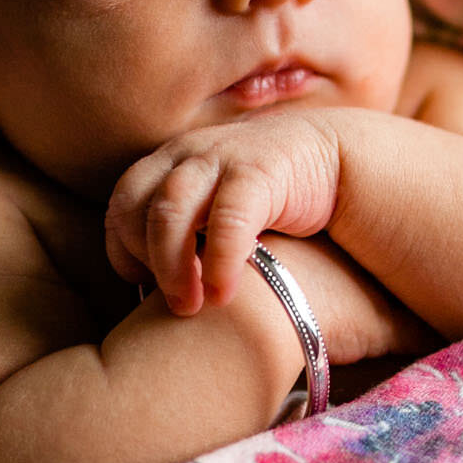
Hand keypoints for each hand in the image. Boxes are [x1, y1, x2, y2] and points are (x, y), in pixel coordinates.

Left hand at [105, 111, 343, 315]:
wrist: (342, 162)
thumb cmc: (273, 203)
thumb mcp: (217, 212)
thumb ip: (187, 234)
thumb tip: (153, 289)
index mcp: (170, 164)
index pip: (120, 206)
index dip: (124, 250)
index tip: (143, 287)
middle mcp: (187, 155)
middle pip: (132, 203)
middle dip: (142, 257)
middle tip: (169, 302)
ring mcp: (221, 158)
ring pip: (169, 209)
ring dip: (171, 264)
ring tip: (191, 306)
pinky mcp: (260, 170)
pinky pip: (227, 217)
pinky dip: (219, 259)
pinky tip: (224, 293)